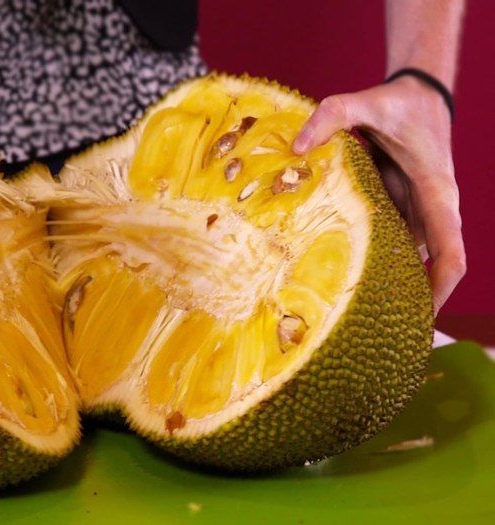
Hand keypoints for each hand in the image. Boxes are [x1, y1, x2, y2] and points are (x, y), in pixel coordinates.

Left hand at [292, 77, 465, 314]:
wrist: (419, 94)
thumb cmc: (400, 102)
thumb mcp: (367, 102)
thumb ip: (333, 115)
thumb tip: (296, 147)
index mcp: (437, 193)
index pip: (451, 252)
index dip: (441, 288)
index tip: (422, 316)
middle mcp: (432, 209)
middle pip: (428, 266)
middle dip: (408, 297)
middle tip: (373, 330)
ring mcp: (416, 210)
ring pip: (408, 256)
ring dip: (388, 280)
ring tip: (351, 312)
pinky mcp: (401, 206)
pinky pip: (391, 239)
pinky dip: (373, 257)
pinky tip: (341, 272)